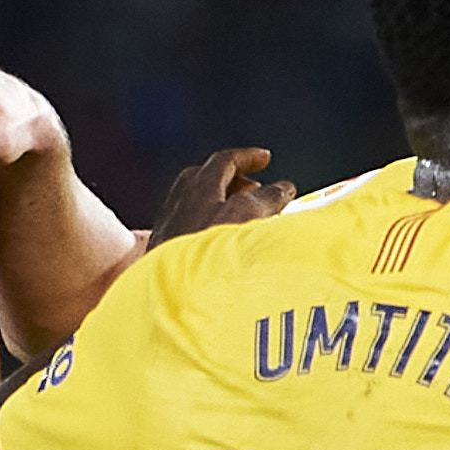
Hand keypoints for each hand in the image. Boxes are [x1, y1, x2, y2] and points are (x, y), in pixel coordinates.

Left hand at [152, 145, 290, 241]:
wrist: (171, 292)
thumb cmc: (207, 251)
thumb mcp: (245, 216)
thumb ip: (265, 199)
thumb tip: (283, 188)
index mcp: (198, 188)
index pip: (224, 161)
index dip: (248, 157)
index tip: (266, 158)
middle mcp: (179, 203)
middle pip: (204, 178)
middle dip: (232, 178)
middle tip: (254, 188)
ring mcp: (169, 228)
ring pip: (195, 203)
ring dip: (220, 202)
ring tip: (240, 217)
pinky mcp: (166, 253)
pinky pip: (189, 226)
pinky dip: (209, 224)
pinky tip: (220, 242)